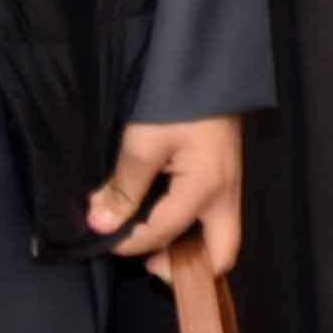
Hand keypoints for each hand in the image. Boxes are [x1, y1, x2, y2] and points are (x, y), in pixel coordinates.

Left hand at [91, 116, 247, 272]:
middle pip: (220, 255)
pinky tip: (164, 217)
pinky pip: (213, 219)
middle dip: (187, 268)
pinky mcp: (226, 176)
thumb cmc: (176, 103)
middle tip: (152, 264)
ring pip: (219, 238)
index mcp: (205, 190)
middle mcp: (226, 197)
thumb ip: (123, 189)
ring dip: (189, 249)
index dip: (130, 243)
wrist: (209, 65)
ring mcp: (231, 187)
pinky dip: (190, 229)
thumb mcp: (142, 144)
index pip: (164, 233)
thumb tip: (101, 225)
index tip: (103, 236)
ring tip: (152, 244)